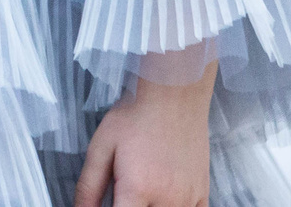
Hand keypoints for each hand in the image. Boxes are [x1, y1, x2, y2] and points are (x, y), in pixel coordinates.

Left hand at [76, 61, 215, 206]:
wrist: (173, 94)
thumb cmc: (135, 117)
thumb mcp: (101, 148)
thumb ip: (88, 187)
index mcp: (137, 190)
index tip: (113, 201)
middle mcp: (166, 200)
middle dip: (131, 206)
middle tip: (125, 193)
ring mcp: (187, 198)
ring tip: (143, 189)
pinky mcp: (202, 193)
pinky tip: (164, 196)